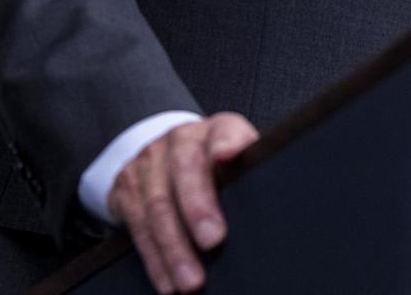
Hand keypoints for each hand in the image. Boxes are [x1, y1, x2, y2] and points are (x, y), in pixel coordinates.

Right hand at [106, 111, 258, 292]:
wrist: (168, 154)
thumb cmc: (214, 167)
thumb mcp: (238, 164)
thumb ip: (251, 176)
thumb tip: (284, 208)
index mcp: (215, 130)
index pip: (223, 130)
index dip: (225, 142)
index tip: (226, 156)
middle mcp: (179, 140)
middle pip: (185, 169)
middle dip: (197, 206)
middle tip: (212, 240)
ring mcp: (148, 161)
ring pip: (157, 204)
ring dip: (174, 246)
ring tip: (190, 280)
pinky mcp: (126, 185)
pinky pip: (137, 225)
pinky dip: (154, 257)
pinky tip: (167, 280)